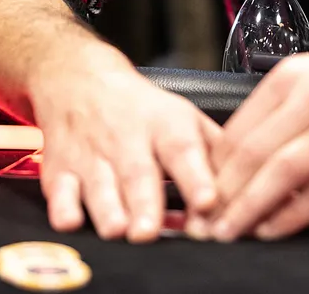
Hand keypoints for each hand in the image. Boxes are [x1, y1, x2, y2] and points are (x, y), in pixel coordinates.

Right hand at [30, 47, 220, 242]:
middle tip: (152, 231)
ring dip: (109, 210)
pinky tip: (72, 220)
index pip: (184, 149)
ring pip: (100, 186)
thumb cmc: (139, 107)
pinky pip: (59, 192)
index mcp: (166, 125)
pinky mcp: (61, 171)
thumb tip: (249, 185)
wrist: (77, 77)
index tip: (208, 201)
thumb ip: (216, 152)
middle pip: (138, 173)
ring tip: (120, 230)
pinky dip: (63, 208)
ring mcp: (92, 156)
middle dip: (145, 203)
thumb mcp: (183, 116)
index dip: (197, 177)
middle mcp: (128, 140)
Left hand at [205, 35, 308, 241]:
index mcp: (295, 75)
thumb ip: (281, 109)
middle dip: (222, 195)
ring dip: (250, 208)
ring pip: (285, 172)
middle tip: (200, 226)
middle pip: (255, 152)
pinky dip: (296, 214)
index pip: (239, 128)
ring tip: (229, 233)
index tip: (194, 197)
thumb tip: (238, 155)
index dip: (211, 168)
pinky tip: (275, 229)